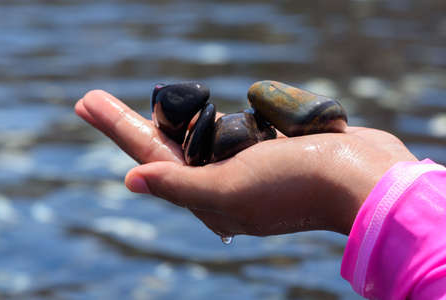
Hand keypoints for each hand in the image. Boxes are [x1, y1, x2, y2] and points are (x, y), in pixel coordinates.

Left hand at [75, 90, 416, 236]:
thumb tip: (131, 181)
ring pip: (198, 134)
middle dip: (128, 119)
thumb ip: (179, 185)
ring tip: (142, 107)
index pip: (148, 155)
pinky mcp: (269, 147)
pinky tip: (202, 113)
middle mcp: (221, 181)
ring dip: (171, 119)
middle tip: (91, 100)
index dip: (115, 126)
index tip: (84, 102)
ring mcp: (246, 163)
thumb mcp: (228, 189)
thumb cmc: (295, 183)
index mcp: (206, 194)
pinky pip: (233, 127)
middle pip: (163, 142)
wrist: (360, 176)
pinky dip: (216, 117)